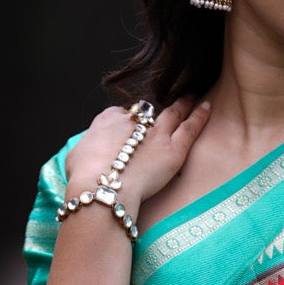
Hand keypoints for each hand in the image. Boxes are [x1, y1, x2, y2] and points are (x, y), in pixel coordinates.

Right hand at [63, 96, 210, 220]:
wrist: (101, 186)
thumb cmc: (84, 177)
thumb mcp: (76, 157)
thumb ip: (87, 151)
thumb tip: (87, 156)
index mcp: (108, 120)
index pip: (122, 117)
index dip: (128, 126)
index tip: (132, 135)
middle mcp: (134, 121)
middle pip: (149, 113)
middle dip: (157, 111)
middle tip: (166, 104)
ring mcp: (155, 133)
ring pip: (173, 114)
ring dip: (183, 104)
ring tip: (192, 98)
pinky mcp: (173, 149)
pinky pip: (190, 127)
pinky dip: (199, 115)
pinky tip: (207, 106)